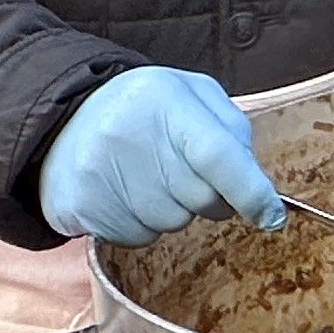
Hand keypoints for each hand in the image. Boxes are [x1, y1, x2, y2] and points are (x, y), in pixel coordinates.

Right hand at [36, 69, 284, 245]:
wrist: (62, 121)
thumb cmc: (143, 109)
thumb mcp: (190, 94)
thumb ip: (231, 128)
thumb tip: (257, 183)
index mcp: (166, 99)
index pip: (219, 155)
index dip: (251, 192)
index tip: (271, 217)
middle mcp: (131, 135)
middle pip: (202, 199)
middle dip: (210, 196)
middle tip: (184, 170)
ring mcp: (101, 173)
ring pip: (172, 223)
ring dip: (173, 209)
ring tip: (146, 174)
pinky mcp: (81, 206)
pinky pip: (139, 237)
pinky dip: (143, 223)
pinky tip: (125, 192)